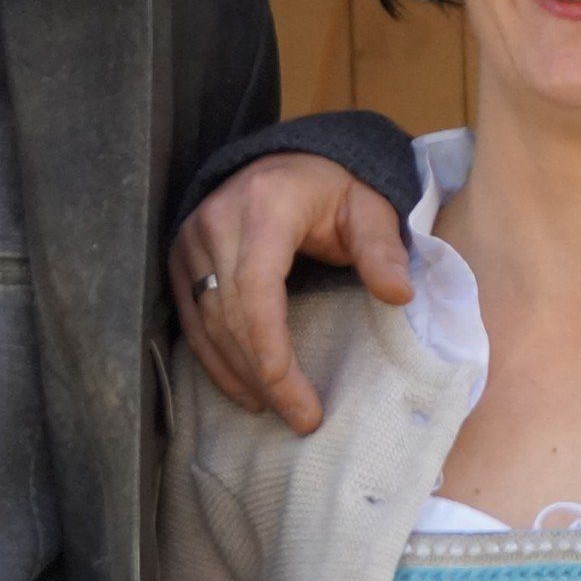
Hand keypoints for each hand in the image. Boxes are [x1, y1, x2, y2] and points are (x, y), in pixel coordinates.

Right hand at [168, 154, 413, 432]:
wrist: (286, 162)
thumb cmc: (334, 188)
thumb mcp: (369, 208)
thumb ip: (382, 249)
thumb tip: (399, 295)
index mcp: (265, 207)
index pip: (255, 287)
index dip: (269, 347)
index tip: (295, 395)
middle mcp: (217, 222)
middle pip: (231, 313)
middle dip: (263, 375)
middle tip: (301, 418)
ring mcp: (191, 239)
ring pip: (206, 323)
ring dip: (238, 374)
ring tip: (276, 411)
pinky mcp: (180, 257)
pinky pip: (191, 319)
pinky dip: (214, 360)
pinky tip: (242, 390)